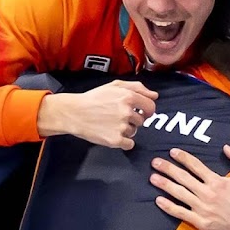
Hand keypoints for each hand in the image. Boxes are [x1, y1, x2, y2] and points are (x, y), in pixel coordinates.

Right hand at [37, 80, 156, 148]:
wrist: (74, 112)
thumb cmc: (93, 98)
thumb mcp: (114, 85)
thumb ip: (137, 87)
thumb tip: (155, 95)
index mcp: (128, 96)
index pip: (151, 107)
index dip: (148, 110)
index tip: (143, 112)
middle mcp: (127, 111)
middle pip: (142, 121)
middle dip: (133, 120)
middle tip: (118, 117)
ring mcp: (122, 127)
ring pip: (134, 132)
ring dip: (126, 130)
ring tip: (111, 124)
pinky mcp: (116, 140)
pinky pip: (129, 144)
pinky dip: (123, 142)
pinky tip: (112, 133)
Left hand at [149, 144, 229, 229]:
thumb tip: (226, 147)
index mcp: (217, 182)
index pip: (196, 166)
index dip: (183, 157)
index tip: (172, 152)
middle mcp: (207, 194)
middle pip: (183, 178)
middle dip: (168, 168)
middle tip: (155, 162)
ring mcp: (202, 209)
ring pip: (179, 194)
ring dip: (165, 185)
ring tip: (152, 177)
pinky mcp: (201, 222)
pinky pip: (181, 213)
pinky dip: (169, 207)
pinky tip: (159, 200)